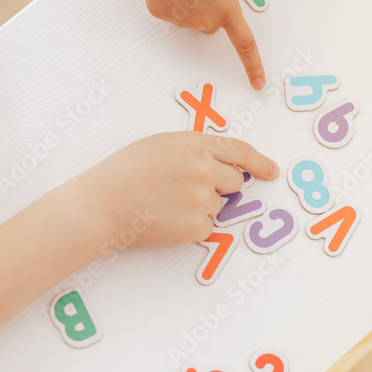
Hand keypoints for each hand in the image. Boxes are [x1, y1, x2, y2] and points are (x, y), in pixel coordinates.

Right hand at [79, 132, 277, 247]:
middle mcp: (204, 169)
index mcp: (194, 144)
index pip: (239, 151)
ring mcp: (202, 198)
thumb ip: (192, 150)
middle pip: (234, 182)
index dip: (258, 162)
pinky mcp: (197, 226)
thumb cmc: (122, 174)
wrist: (101, 205)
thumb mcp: (158, 145)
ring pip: (218, 206)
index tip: (270, 171)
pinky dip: (191, 226)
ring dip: (200, 207)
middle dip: (219, 187)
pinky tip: (166, 219)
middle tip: (187, 191)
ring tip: (166, 204)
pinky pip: (207, 226)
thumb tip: (217, 163)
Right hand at [142, 0, 266, 89]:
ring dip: (188, 2)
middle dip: (209, 9)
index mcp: (227, 9)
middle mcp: (204, 20)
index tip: (258, 82)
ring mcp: (180, 19)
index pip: (244, 44)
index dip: (252, 65)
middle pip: (210, 24)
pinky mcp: (160, 12)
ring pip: (188, 17)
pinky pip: (169, 10)